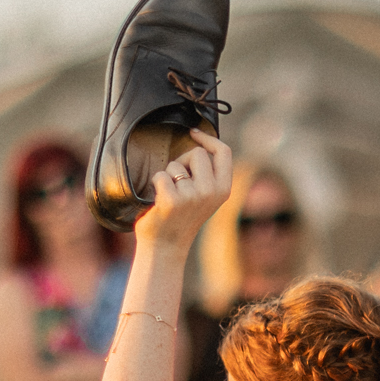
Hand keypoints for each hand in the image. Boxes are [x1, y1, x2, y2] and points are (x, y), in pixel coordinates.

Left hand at [133, 130, 232, 245]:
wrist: (165, 247)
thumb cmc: (181, 217)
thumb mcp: (205, 196)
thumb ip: (207, 174)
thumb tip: (200, 143)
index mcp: (223, 190)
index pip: (223, 152)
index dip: (208, 139)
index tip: (194, 133)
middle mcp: (211, 192)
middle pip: (197, 153)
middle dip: (183, 160)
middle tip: (177, 181)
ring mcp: (192, 196)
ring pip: (175, 164)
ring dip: (168, 175)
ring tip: (169, 196)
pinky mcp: (172, 200)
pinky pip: (160, 175)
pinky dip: (155, 184)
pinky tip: (159, 200)